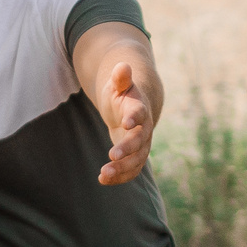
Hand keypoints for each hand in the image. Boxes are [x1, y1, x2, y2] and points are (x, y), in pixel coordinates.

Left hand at [98, 60, 154, 185]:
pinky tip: (103, 180)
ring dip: (121, 168)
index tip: (125, 123)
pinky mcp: (135, 157)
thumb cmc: (122, 95)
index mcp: (139, 109)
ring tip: (103, 174)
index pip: (139, 114)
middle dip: (127, 149)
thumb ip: (120, 78)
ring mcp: (142, 145)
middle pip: (139, 141)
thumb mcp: (119, 85)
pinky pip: (131, 170)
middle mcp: (144, 129)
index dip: (134, 118)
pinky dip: (119, 177)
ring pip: (136, 160)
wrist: (133, 110)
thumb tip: (122, 66)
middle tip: (111, 155)